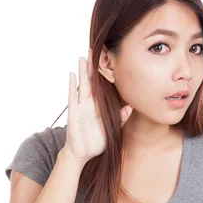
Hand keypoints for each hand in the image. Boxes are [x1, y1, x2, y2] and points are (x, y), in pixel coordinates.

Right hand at [63, 48, 132, 163]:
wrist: (82, 153)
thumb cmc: (96, 142)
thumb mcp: (113, 129)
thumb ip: (121, 118)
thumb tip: (130, 107)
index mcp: (99, 106)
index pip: (102, 86)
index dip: (104, 74)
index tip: (108, 60)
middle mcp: (90, 103)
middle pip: (92, 80)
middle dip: (93, 66)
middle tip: (95, 49)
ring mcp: (81, 106)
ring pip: (82, 84)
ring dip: (82, 71)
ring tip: (83, 56)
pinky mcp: (74, 112)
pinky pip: (73, 96)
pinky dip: (72, 85)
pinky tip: (73, 74)